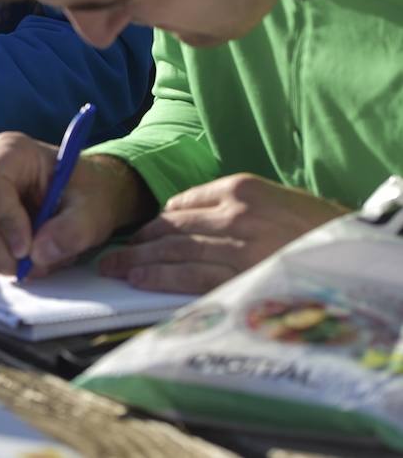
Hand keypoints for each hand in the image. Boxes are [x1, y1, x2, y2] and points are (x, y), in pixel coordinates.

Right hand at [0, 133, 153, 277]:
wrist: (85, 196)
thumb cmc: (89, 193)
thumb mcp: (93, 211)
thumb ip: (72, 231)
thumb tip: (38, 255)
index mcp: (12, 151)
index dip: (4, 220)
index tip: (28, 249)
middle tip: (34, 266)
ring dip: (2, 257)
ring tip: (40, 260)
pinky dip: (2, 258)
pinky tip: (29, 255)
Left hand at [100, 174, 347, 293]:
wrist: (356, 252)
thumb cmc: (316, 230)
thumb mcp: (274, 201)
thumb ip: (232, 208)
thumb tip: (186, 220)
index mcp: (240, 188)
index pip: (182, 204)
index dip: (156, 222)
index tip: (139, 234)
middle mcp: (235, 213)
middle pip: (172, 228)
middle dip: (138, 242)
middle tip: (113, 254)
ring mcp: (239, 245)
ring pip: (175, 251)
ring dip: (140, 260)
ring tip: (116, 268)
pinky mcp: (243, 275)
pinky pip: (192, 276)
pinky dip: (160, 277)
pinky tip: (140, 280)